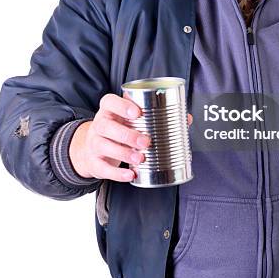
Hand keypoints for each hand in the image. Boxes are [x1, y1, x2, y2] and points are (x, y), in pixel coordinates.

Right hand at [69, 93, 192, 181]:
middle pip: (107, 127)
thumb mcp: (130, 119)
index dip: (122, 106)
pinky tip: (131, 174)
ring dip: (124, 153)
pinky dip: (117, 174)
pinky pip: (103, 168)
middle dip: (128, 134)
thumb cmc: (119, 128)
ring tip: (141, 158)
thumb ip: (156, 116)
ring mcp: (94, 144)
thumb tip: (186, 118)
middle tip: (146, 141)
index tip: (138, 112)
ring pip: (104, 147)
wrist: (92, 147)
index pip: (110, 102)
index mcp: (109, 110)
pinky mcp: (94, 163)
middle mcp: (99, 124)